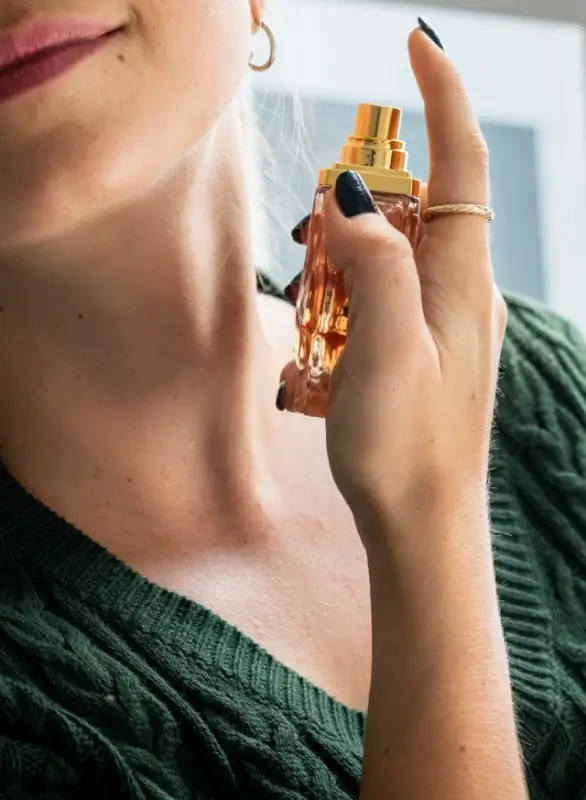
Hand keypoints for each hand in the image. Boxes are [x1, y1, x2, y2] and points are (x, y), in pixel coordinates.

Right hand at [278, 29, 506, 548]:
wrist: (424, 524)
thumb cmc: (404, 450)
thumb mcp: (385, 353)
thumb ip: (378, 267)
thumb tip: (356, 200)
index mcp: (462, 283)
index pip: (462, 165)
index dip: (444, 98)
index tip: (419, 42)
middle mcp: (465, 292)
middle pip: (424, 204)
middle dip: (371, 195)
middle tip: (317, 242)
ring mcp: (449, 320)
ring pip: (402, 249)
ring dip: (355, 250)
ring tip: (320, 301)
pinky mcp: (429, 345)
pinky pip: (394, 289)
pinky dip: (358, 287)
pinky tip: (334, 327)